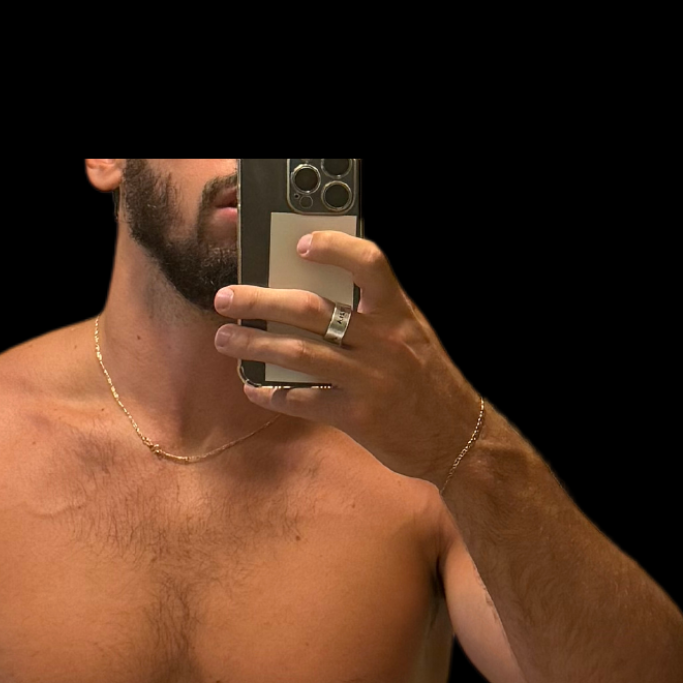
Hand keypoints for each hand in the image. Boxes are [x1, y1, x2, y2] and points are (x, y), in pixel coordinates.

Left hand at [211, 229, 482, 487]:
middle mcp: (382, 342)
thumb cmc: (426, 381)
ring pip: (299, 355)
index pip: (369, 265)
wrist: (457, 437)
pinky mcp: (359, 417)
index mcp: (398, 313)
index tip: (301, 245)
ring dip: (255, 346)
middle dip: (261, 302)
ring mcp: (369, 380)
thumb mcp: (411, 336)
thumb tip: (314, 302)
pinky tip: (254, 389)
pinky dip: (275, 395)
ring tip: (226, 340)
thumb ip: (374, 317)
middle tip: (226, 299)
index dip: (335, 249)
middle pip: (311, 311)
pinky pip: (305, 401)